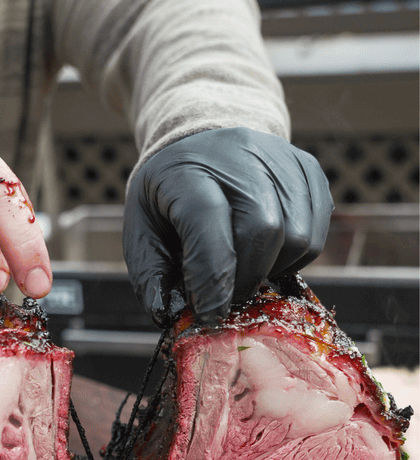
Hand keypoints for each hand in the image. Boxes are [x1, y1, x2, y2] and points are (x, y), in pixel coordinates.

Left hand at [123, 127, 332, 325]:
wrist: (200, 145)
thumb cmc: (168, 197)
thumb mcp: (141, 230)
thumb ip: (150, 275)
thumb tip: (170, 314)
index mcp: (186, 169)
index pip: (208, 219)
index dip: (212, 275)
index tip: (210, 312)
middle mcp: (239, 154)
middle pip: (264, 229)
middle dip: (246, 278)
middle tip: (228, 298)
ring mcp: (281, 158)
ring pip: (299, 235)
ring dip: (273, 270)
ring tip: (245, 271)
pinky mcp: (309, 169)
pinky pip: (319, 229)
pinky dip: (296, 257)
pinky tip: (268, 256)